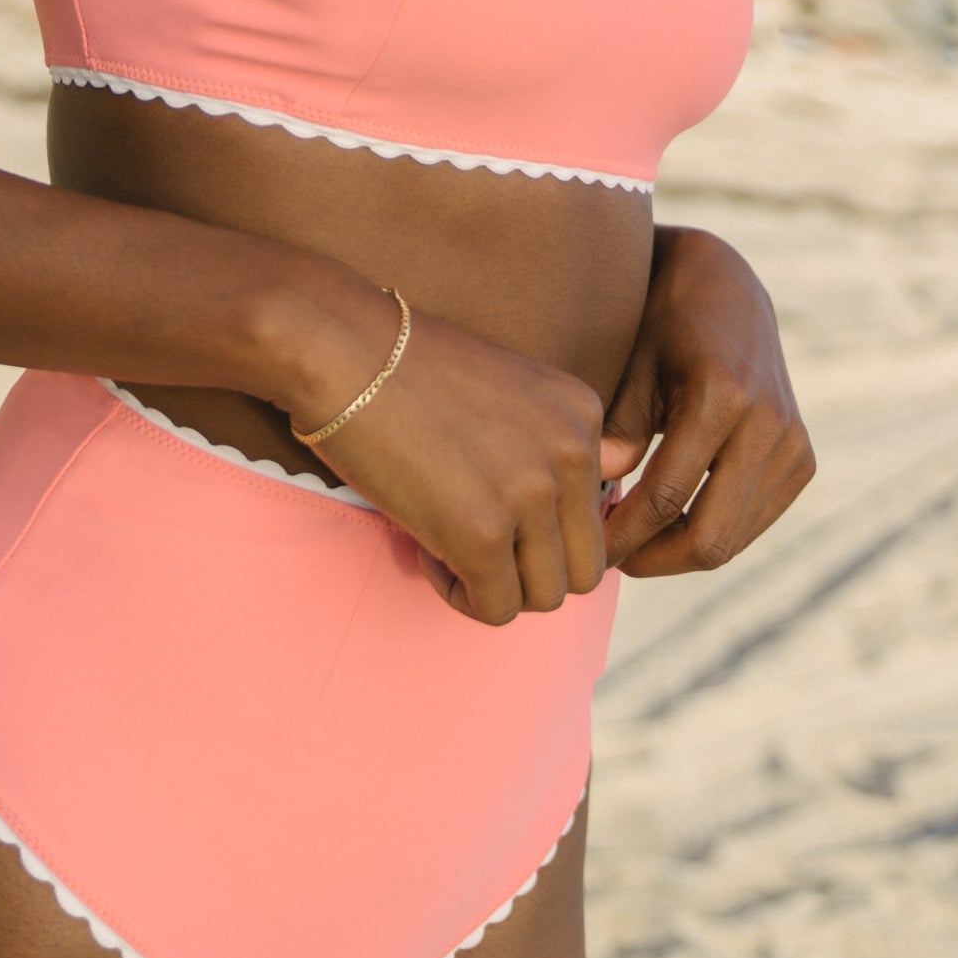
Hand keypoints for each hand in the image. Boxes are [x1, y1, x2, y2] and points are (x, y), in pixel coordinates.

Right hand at [304, 301, 609, 627]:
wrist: (342, 348)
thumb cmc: (410, 368)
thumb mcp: (511, 389)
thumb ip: (561, 440)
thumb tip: (615, 475)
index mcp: (582, 415)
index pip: (596, 516)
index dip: (542, 528)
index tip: (492, 503)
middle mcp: (572, 454)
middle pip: (585, 568)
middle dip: (530, 570)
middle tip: (475, 540)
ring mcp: (530, 495)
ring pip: (545, 597)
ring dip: (496, 585)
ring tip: (446, 538)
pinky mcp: (482, 534)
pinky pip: (495, 608)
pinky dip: (459, 594)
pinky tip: (426, 546)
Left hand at [599, 227, 813, 575]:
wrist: (727, 286)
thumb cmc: (663, 319)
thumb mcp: (632, 363)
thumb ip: (619, 431)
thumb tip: (595, 501)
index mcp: (721, 397)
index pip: (666, 498)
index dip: (622, 536)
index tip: (588, 549)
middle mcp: (768, 424)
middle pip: (710, 536)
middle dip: (654, 558)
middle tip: (608, 558)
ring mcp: (792, 445)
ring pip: (733, 538)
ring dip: (680, 550)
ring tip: (632, 539)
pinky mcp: (802, 459)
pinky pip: (752, 521)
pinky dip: (710, 530)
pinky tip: (669, 520)